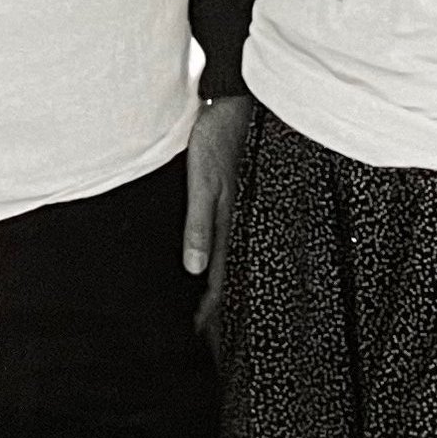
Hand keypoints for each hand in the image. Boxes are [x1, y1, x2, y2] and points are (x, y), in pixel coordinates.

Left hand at [183, 92, 253, 325]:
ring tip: (214, 311)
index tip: (201, 336)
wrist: (236, 100)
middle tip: (210, 337)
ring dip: (224, 286)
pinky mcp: (240, 197)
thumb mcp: (202, 179)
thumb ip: (199, 222)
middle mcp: (241, 222)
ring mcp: (243, 210)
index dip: (211, 311)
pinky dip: (226, 259)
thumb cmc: (216, 137)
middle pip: (233, 276)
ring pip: (235, 260)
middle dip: (222, 308)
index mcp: (233, 224)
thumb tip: (194, 269)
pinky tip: (219, 262)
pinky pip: (234, 239)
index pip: (223, 281)